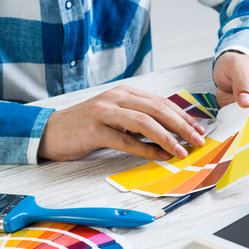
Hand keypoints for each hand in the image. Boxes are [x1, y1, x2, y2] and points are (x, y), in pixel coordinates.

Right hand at [38, 85, 205, 160]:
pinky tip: (158, 156)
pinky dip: (144, 149)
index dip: (183, 116)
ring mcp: (104, 111)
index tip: (198, 129)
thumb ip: (139, 121)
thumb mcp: (116, 117)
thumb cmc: (87, 126)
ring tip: (181, 151)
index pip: (161, 102)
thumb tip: (169, 134)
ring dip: (167, 137)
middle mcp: (116, 98)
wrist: (50, 131)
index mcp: (124, 93)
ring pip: (144, 122)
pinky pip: (125, 139)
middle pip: (157, 109)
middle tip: (198, 140)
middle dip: (182, 126)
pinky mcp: (94, 129)